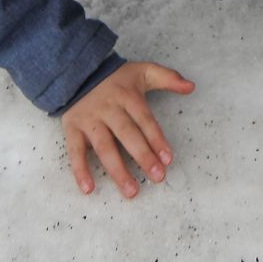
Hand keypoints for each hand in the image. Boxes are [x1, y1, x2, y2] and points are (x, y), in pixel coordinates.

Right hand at [61, 61, 194, 198]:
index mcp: (127, 96)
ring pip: (104, 147)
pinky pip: (75, 151)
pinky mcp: (72, 128)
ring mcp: (89, 119)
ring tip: (131, 191)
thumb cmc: (116, 78)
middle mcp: (108, 108)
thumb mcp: (143, 70)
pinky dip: (80, 170)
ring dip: (117, 170)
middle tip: (157, 177)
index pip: (144, 120)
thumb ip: (167, 77)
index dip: (156, 139)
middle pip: (127, 134)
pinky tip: (88, 188)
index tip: (167, 159)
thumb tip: (191, 86)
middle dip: (143, 156)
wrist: (77, 70)